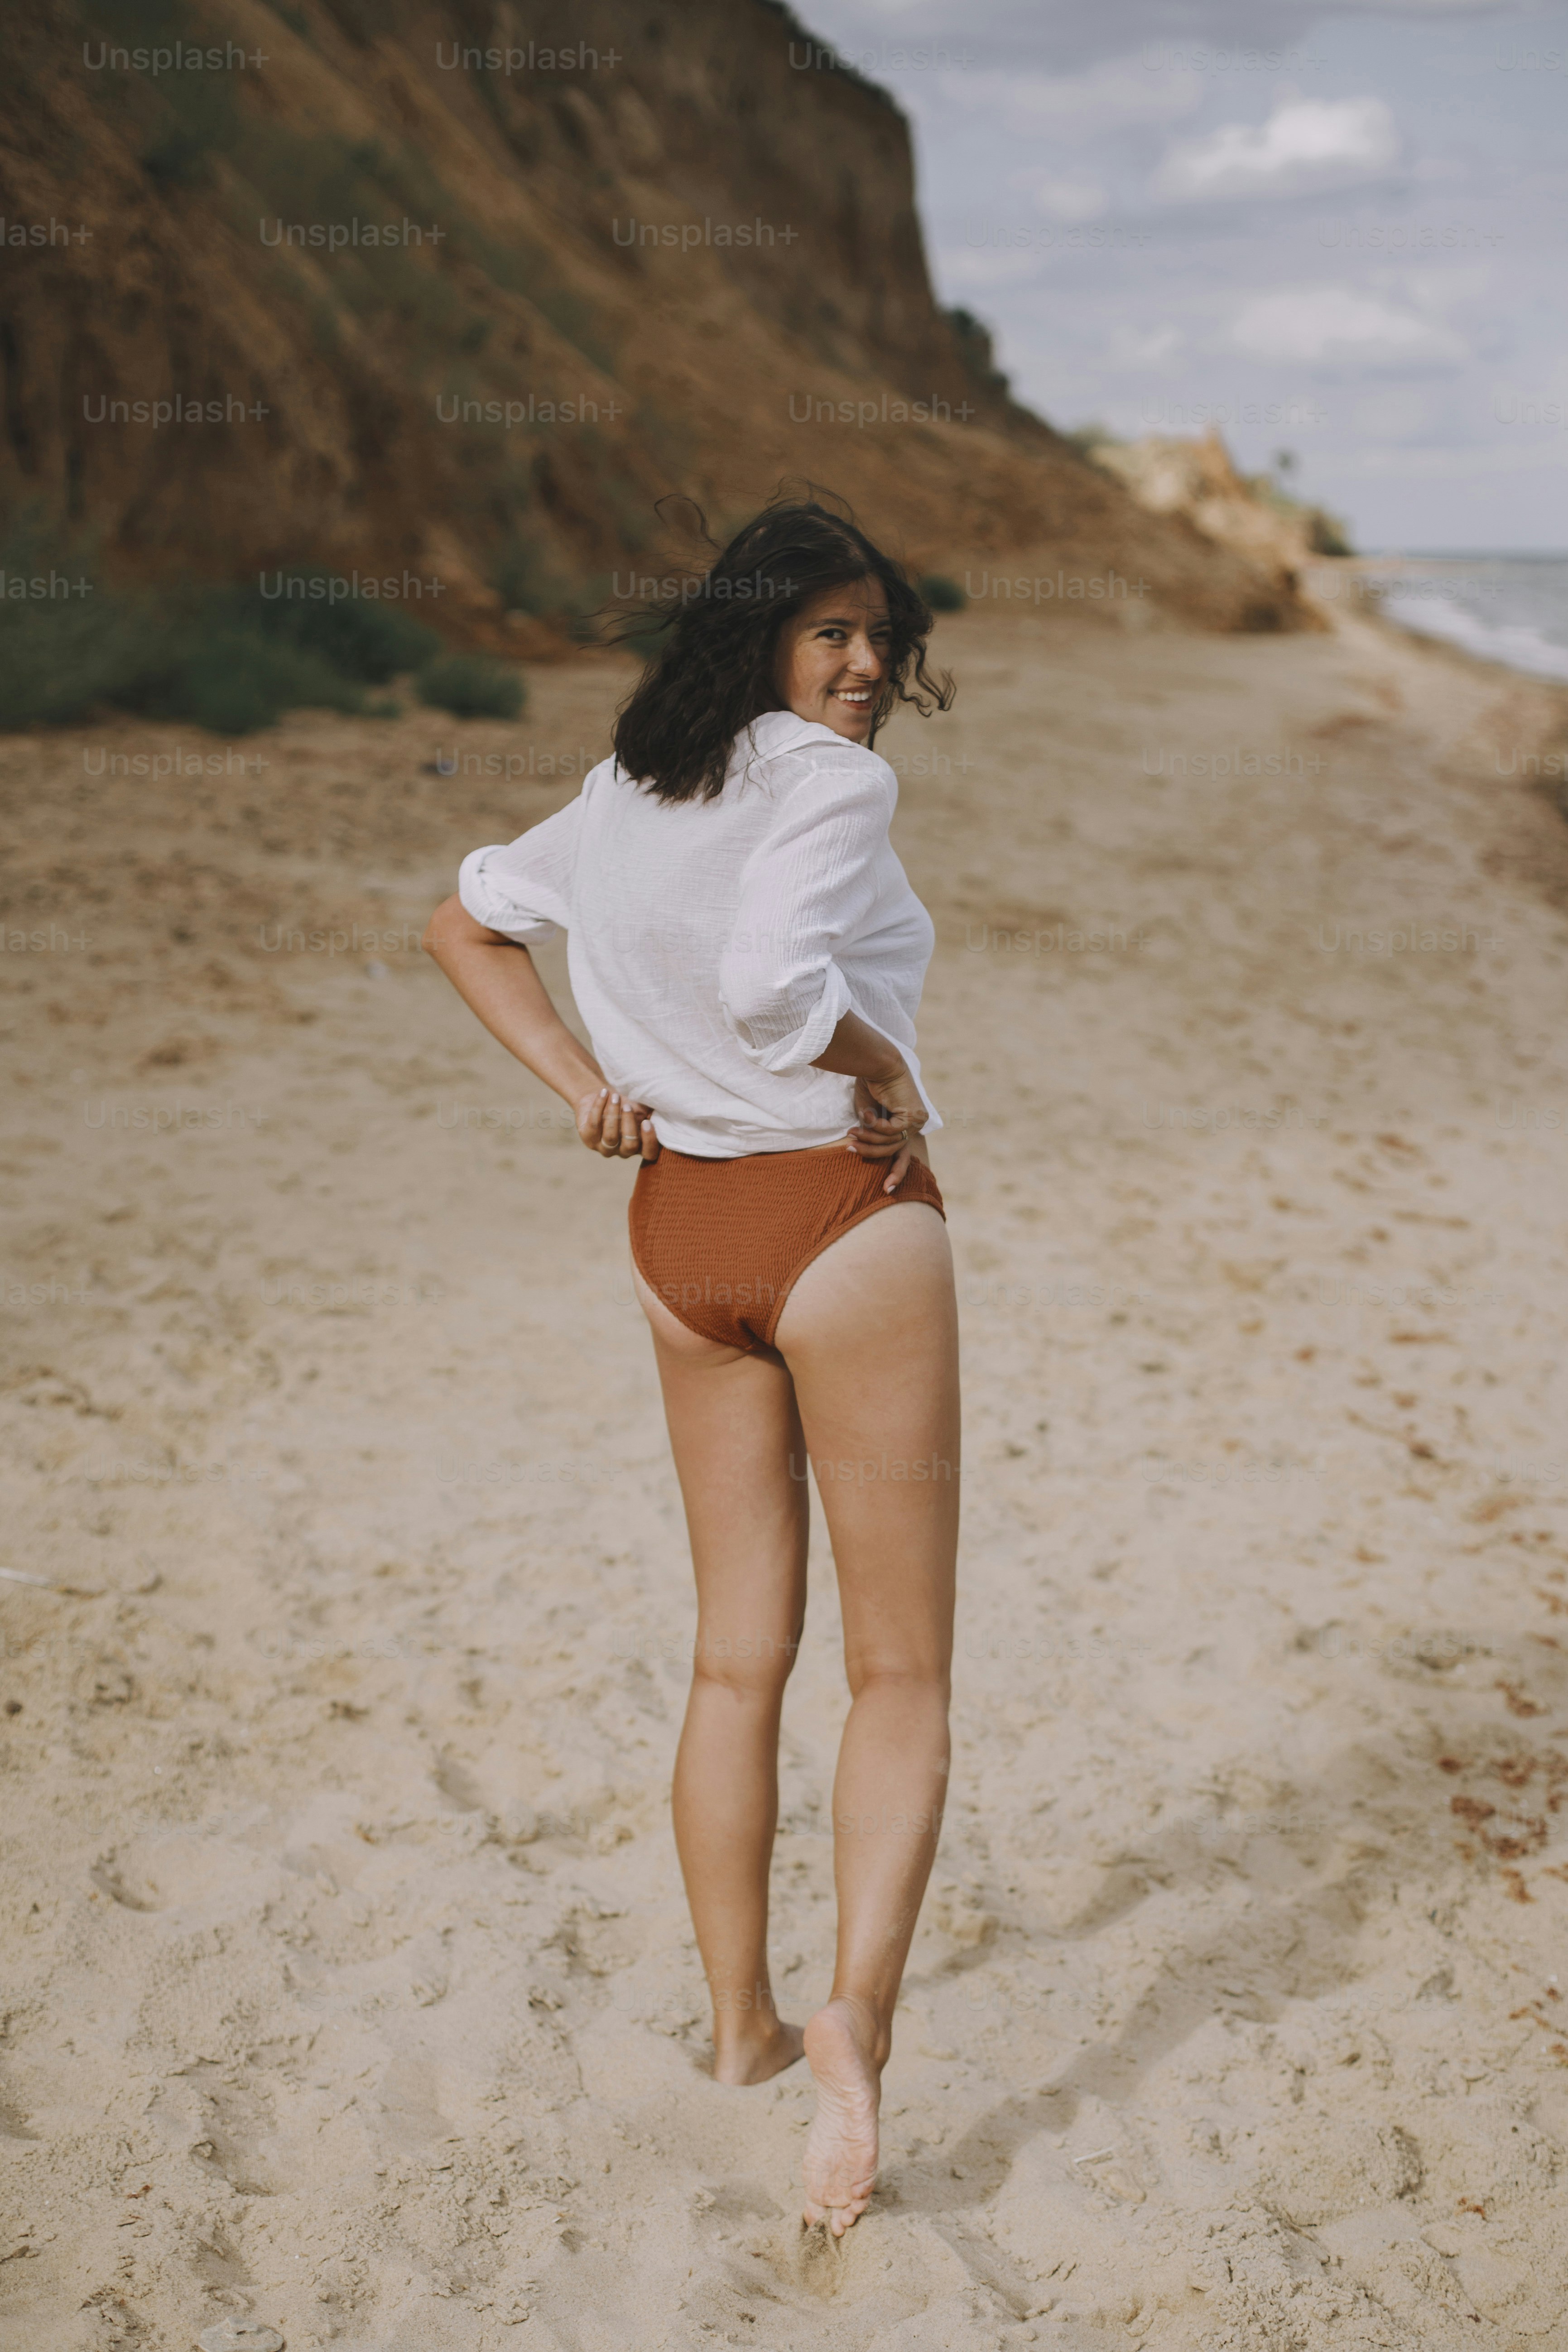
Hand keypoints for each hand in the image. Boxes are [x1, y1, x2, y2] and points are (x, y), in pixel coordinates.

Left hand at [576, 1086, 659, 1161]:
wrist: (602, 1096)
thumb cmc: (626, 1103)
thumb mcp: (640, 1107)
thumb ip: (651, 1113)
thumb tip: (664, 1110)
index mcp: (639, 1146)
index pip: (649, 1153)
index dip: (649, 1141)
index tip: (646, 1122)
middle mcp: (622, 1150)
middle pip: (629, 1146)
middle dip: (629, 1125)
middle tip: (628, 1106)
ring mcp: (604, 1147)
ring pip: (610, 1136)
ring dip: (613, 1115)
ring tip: (615, 1096)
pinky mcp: (588, 1138)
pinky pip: (594, 1124)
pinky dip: (599, 1106)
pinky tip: (604, 1093)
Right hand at [846, 1064, 926, 1194]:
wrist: (878, 1062)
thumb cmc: (870, 1085)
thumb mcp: (868, 1116)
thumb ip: (871, 1134)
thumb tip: (863, 1151)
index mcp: (905, 1125)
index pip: (903, 1154)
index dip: (896, 1173)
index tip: (886, 1191)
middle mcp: (915, 1125)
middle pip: (899, 1153)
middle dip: (879, 1159)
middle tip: (860, 1160)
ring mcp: (917, 1121)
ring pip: (891, 1143)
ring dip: (868, 1139)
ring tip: (851, 1133)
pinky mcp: (914, 1115)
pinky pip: (891, 1132)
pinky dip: (875, 1127)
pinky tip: (866, 1115)